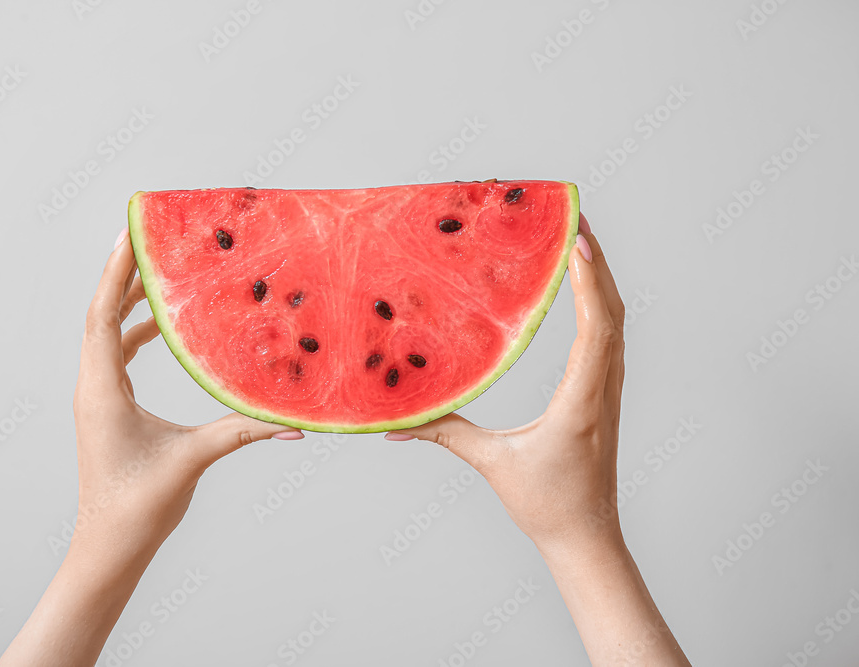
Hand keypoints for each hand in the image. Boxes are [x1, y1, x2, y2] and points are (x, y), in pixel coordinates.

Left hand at [0, 231, 302, 666]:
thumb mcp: (193, 459)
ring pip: (106, 335)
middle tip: (148, 239)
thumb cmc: (139, 507)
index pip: (103, 316)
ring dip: (128, 303)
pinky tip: (161, 329)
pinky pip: (115, 357)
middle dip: (123, 275)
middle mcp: (93, 387)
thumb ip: (243, 431)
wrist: (109, 547)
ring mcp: (97, 398)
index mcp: (102, 390)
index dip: (116, 273)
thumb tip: (292, 421)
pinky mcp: (106, 409)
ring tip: (157, 274)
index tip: (130, 234)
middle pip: (102, 315)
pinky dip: (134, 334)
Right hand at [387, 213, 623, 557]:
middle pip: (614, 311)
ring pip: (617, 322)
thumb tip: (395, 425)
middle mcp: (603, 388)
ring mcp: (608, 390)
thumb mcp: (493, 464)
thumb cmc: (546, 505)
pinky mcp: (603, 394)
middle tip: (575, 217)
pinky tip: (580, 288)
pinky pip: (609, 338)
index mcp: (582, 401)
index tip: (577, 239)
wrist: (586, 537)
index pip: (597, 327)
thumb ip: (445, 434)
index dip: (589, 280)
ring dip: (601, 278)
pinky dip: (599, 303)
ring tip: (578, 240)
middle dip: (598, 261)